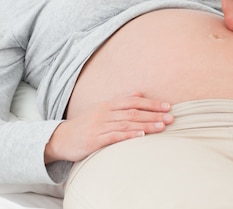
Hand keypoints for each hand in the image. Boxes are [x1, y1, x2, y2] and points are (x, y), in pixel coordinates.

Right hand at [44, 92, 172, 163]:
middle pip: (133, 112)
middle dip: (154, 114)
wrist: (61, 138)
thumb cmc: (86, 125)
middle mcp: (105, 113)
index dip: (151, 103)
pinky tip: (140, 135)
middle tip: (171, 117)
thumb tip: (139, 93)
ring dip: (146, 124)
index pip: (134, 101)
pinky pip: (114, 136)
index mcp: (108, 105)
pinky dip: (128, 135)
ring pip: (126, 123)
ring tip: (162, 127)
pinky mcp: (94, 140)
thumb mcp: (102, 109)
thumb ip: (121, 101)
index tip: (168, 106)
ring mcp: (100, 126)